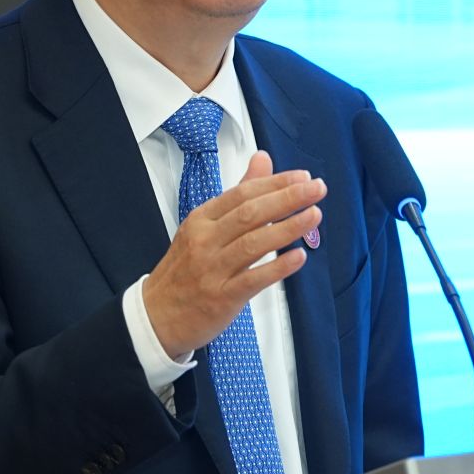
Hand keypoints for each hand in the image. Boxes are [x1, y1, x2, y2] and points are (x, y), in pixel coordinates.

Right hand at [142, 152, 323, 359]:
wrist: (157, 315)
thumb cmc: (185, 269)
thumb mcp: (204, 226)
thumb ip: (238, 193)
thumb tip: (262, 158)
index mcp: (202, 219)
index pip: (242, 193)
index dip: (275, 183)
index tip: (303, 177)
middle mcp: (205, 240)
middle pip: (250, 213)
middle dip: (288, 198)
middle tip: (317, 189)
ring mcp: (212, 269)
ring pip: (254, 243)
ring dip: (288, 228)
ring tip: (314, 216)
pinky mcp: (221, 297)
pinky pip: (253, 279)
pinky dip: (278, 267)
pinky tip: (299, 257)